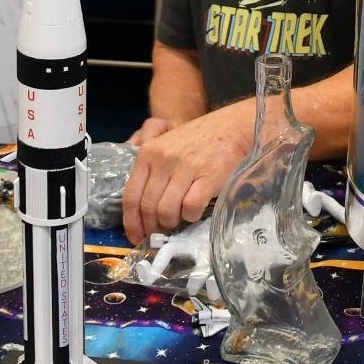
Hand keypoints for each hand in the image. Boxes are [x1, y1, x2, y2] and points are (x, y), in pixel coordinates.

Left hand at [122, 104, 251, 244]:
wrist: (233, 127)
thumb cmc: (199, 140)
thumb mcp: (166, 146)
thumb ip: (151, 171)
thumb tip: (143, 211)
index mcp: (148, 153)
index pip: (131, 196)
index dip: (132, 222)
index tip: (137, 236)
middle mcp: (163, 159)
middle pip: (148, 207)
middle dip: (153, 227)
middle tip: (162, 232)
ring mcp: (186, 167)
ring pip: (167, 211)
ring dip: (172, 223)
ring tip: (180, 219)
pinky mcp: (208, 176)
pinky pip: (190, 208)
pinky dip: (191, 217)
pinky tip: (195, 212)